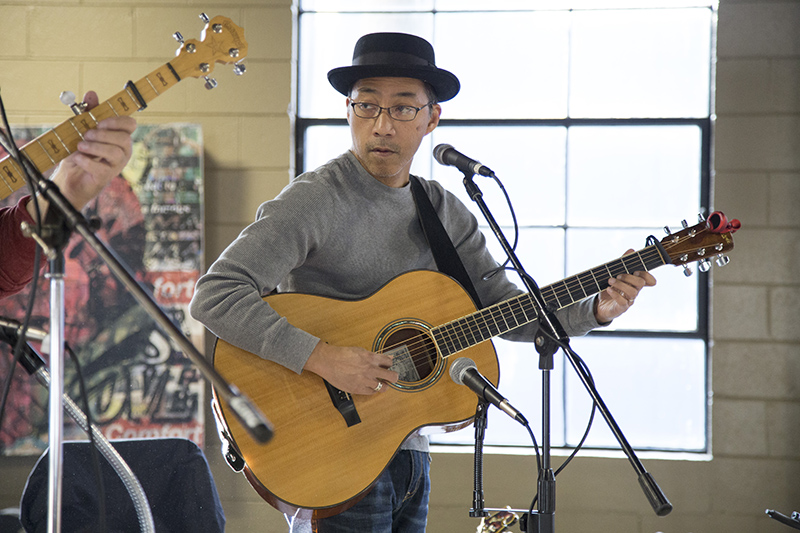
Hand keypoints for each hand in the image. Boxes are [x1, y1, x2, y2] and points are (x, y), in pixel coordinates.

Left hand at [27, 91, 136, 217]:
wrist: (69, 177)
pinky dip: (86, 160)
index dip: (118, 121)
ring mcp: (116, 166)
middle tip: (87, 134)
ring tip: (80, 146)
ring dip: (95, 147)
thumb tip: (92, 93)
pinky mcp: (105, 178)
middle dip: (104, 134)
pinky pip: (100, 167)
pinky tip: (77, 158)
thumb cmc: (80, 152)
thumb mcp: (81, 129)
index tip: (100, 122)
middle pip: (125, 138)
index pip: (131, 125)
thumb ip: (89, 113)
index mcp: (119, 137)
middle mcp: (122, 152)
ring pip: (115, 152)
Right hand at [304, 341, 398, 394]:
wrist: (327, 361)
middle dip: (394, 377)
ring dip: (384, 385)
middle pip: (392, 376)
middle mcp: (370, 370)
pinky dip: (372, 390)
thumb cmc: (341, 354)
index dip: (390, 364)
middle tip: (392, 377)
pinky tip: (370, 386)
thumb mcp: (360, 350)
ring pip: (383, 387)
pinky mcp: (358, 389)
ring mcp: (364, 381)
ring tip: (381, 383)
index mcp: (371, 358)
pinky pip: (371, 393)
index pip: (390, 362)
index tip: (388, 366)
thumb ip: (374, 355)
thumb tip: (386, 357)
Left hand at [594, 249, 656, 323]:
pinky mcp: (621, 308)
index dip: (646, 275)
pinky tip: (608, 289)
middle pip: (640, 284)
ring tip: (610, 281)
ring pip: (632, 292)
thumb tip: (631, 250)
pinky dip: (616, 294)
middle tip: (617, 275)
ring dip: (621, 285)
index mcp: (634, 283)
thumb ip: (622, 263)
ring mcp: (629, 300)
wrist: (599, 306)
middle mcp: (634, 291)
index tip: (635, 271)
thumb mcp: (614, 274)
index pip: (648, 280)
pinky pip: (623, 302)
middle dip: (629, 277)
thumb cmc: (610, 288)